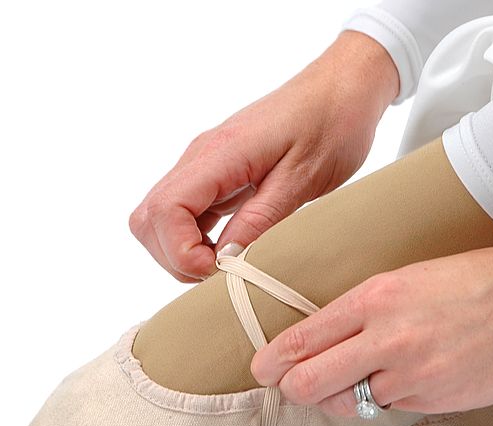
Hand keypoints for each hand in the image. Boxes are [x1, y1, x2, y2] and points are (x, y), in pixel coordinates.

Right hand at [129, 31, 399, 281]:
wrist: (342, 86)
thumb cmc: (331, 126)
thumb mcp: (303, 180)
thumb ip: (260, 219)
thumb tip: (224, 259)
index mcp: (220, 154)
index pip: (164, 210)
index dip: (180, 251)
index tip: (216, 269)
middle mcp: (201, 156)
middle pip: (149, 217)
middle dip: (174, 256)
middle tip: (218, 272)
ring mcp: (205, 163)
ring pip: (159, 216)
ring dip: (181, 249)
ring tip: (224, 264)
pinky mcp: (216, 172)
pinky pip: (184, 210)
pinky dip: (193, 237)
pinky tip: (226, 248)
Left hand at [251, 226, 492, 414]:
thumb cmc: (480, 280)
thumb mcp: (409, 278)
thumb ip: (366, 311)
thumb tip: (330, 339)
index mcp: (376, 298)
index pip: (303, 338)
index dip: (274, 360)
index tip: (262, 368)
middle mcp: (387, 339)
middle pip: (310, 383)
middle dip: (294, 388)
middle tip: (292, 386)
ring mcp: (412, 375)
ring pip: (350, 402)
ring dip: (347, 394)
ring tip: (360, 378)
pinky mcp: (435, 400)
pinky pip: (392, 407)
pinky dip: (390, 397)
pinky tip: (409, 377)